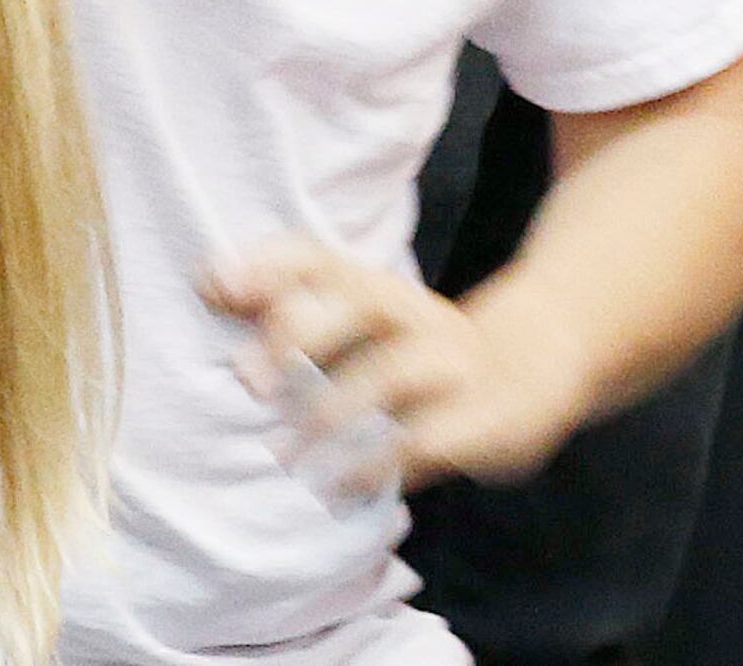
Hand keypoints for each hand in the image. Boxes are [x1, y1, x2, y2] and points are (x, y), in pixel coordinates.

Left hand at [203, 239, 595, 496]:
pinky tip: (338, 487)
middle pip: (359, 299)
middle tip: (247, 381)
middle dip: (298, 334)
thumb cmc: (411, 348)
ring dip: (330, 413)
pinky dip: (377, 464)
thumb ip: (286, 304)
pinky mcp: (485, 416)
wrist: (534, 368)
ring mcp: (454, 360)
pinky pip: (427, 438)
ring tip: (283, 454)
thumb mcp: (357, 322)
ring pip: (392, 372)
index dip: (269, 265)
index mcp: (375, 284)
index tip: (216, 288)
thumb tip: (208, 282)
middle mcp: (415, 311)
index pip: (320, 254)